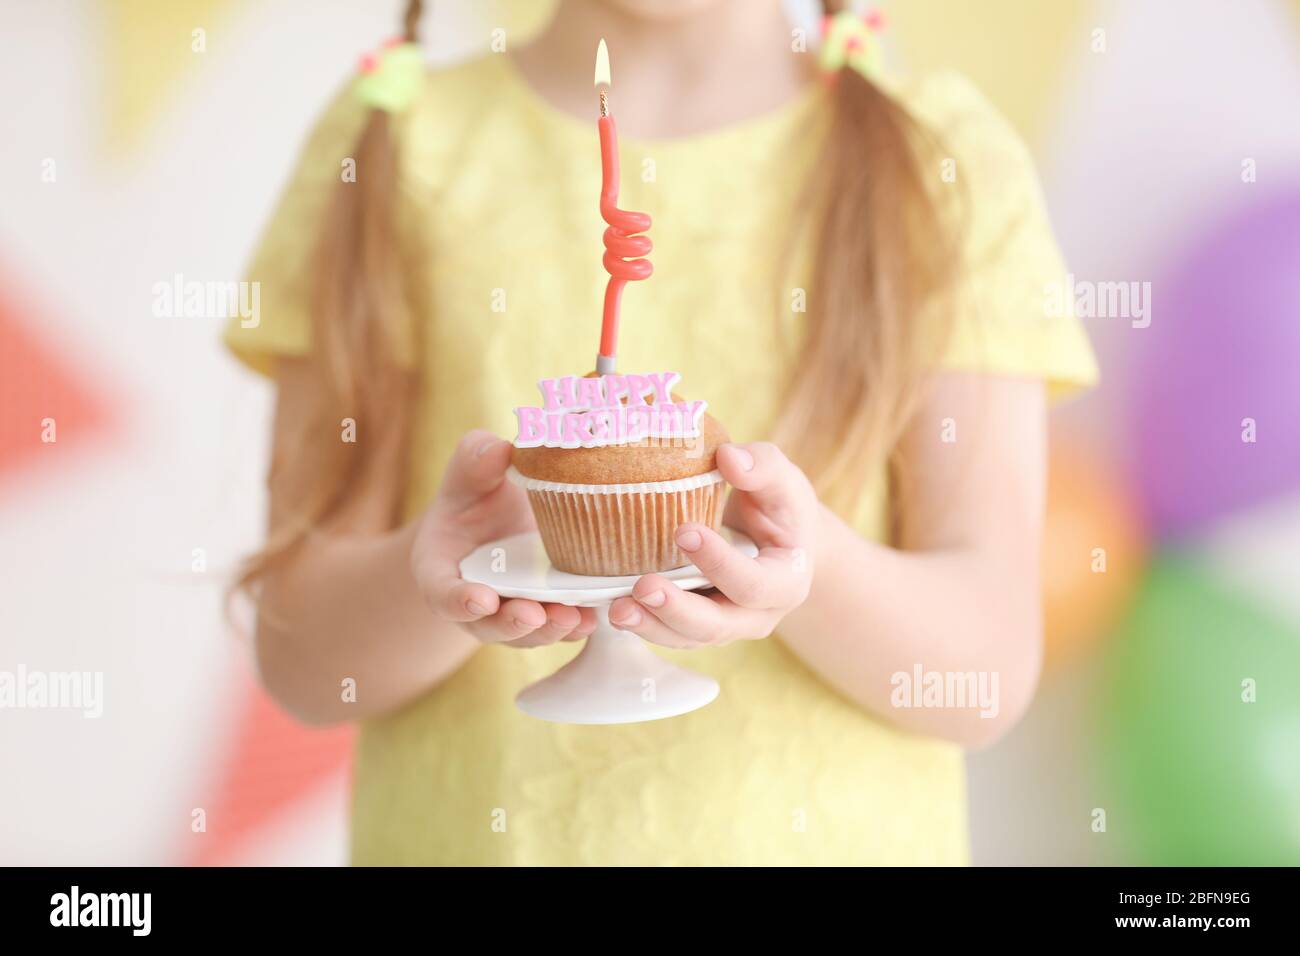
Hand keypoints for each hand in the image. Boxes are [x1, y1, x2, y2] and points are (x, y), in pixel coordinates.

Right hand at [410, 430, 597, 647]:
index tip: (481, 599)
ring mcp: (509, 613)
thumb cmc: (478, 494)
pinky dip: (577, 625)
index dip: (458, 600)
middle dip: (511, 623)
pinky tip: (597, 614)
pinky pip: (558, 627)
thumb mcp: (471, 474)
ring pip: (527, 633)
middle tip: (533, 615)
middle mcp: (473, 602)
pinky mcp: (543, 615)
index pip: (443, 592)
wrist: (502, 517)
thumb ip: (476, 461)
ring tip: (575, 617)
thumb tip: (501, 449)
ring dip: (550, 629)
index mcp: (441, 570)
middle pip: (488, 624)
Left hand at [609, 442, 816, 647]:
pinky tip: (611, 606)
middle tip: (642, 587)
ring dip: (651, 626)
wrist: (779, 542)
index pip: (753, 583)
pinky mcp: (698, 626)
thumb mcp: (783, 481)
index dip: (720, 563)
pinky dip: (642, 623)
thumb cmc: (780, 507)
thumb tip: (729, 457)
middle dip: (677, 609)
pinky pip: (669, 632)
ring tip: (616, 609)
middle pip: (717, 625)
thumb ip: (763, 466)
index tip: (683, 531)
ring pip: (687, 637)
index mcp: (787, 583)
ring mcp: (726, 626)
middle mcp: (758, 616)